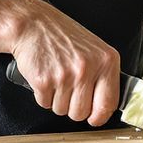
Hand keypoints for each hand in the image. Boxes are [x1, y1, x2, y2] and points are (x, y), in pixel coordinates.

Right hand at [9, 0, 120, 126]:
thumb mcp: (93, 50)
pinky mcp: (44, 81)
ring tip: (56, 78)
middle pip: (82, 113)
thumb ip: (103, 76)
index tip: (94, 118)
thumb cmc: (62, 37)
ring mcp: (66, 76)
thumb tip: (105, 108)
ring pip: (62, 110)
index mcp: (106, 61)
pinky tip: (45, 76)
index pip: (108, 103)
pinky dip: (43, 95)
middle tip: (68, 88)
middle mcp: (87, 68)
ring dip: (57, 100)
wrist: (33, 24)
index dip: (99, 116)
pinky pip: (45, 104)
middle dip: (73, 107)